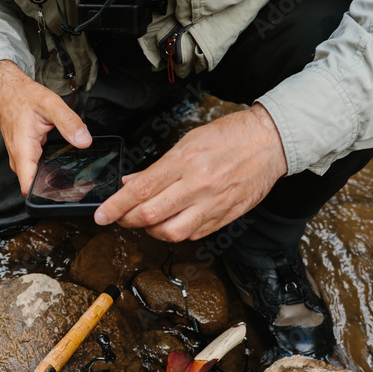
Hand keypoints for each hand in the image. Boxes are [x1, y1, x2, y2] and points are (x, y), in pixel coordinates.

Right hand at [0, 60, 91, 194]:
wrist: (7, 91)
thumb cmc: (23, 97)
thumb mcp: (50, 104)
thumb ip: (68, 122)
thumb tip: (84, 140)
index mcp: (23, 151)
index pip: (29, 187)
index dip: (46, 195)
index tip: (65, 194)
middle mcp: (19, 159)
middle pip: (36, 186)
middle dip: (55, 189)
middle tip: (78, 186)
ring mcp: (21, 159)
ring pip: (37, 178)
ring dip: (53, 178)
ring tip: (74, 176)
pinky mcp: (25, 155)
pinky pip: (37, 168)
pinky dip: (50, 167)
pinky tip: (63, 163)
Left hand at [93, 103, 286, 240]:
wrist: (271, 142)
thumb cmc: (230, 136)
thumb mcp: (188, 141)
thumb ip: (158, 167)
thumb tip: (132, 183)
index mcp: (185, 161)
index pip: (141, 190)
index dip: (116, 206)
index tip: (101, 215)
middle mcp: (199, 185)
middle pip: (151, 215)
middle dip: (127, 221)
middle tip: (119, 218)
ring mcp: (213, 204)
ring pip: (171, 233)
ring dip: (151, 231)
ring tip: (147, 221)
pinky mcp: (226, 216)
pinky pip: (194, 235)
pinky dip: (177, 232)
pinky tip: (173, 221)